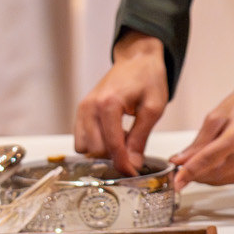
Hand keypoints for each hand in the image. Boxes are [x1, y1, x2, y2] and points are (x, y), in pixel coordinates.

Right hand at [74, 32, 168, 174]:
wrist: (137, 59)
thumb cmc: (148, 79)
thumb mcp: (153, 109)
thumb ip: (140, 138)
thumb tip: (132, 164)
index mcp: (108, 105)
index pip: (111, 146)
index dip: (124, 165)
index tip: (134, 174)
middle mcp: (90, 107)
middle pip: (94, 150)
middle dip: (114, 157)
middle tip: (133, 151)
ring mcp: (83, 108)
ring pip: (83, 146)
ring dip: (102, 151)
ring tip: (123, 140)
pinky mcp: (81, 110)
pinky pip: (80, 137)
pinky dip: (95, 142)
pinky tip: (113, 135)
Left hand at [168, 76, 233, 189]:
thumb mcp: (217, 115)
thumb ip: (199, 141)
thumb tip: (182, 159)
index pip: (209, 160)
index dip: (190, 172)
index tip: (177, 181)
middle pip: (218, 173)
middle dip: (196, 175)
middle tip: (181, 172)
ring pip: (228, 179)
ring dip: (208, 178)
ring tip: (195, 170)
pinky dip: (223, 176)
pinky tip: (214, 169)